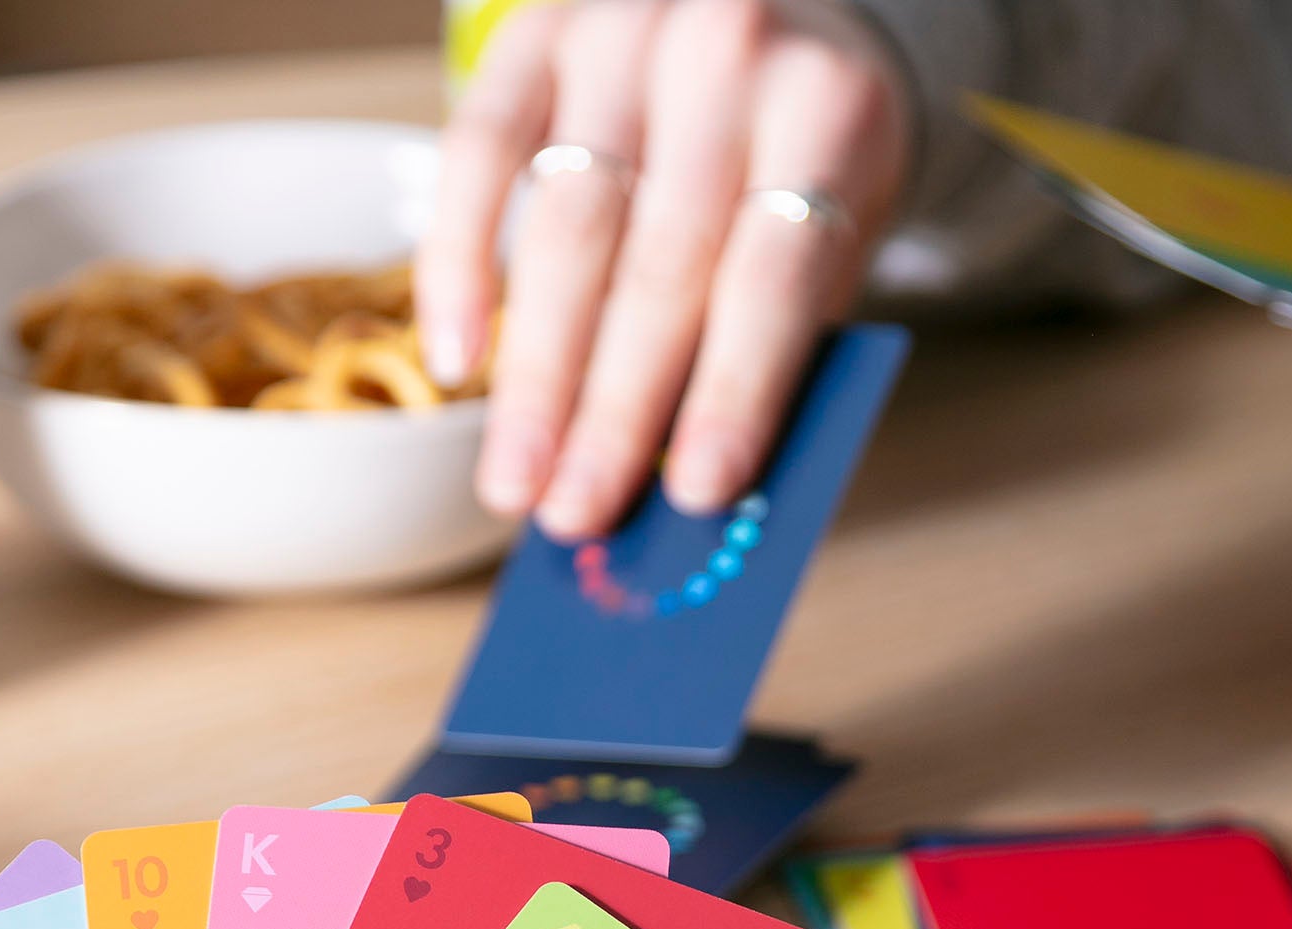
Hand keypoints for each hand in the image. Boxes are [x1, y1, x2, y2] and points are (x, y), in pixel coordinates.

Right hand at [417, 0, 909, 537]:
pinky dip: (458, 266)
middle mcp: (724, 57)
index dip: (732, 391)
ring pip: (564, 229)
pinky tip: (456, 361)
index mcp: (827, 112)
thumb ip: (778, 344)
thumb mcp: (835, 235)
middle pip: (658, 266)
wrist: (787, 12)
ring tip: (515, 479)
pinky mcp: (535, 33)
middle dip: (611, 412)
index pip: (772, 276)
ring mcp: (621, 34)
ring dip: (534, 375)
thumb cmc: (805, 154)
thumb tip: (692, 486)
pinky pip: (474, 153)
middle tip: (575, 516)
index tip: (694, 494)